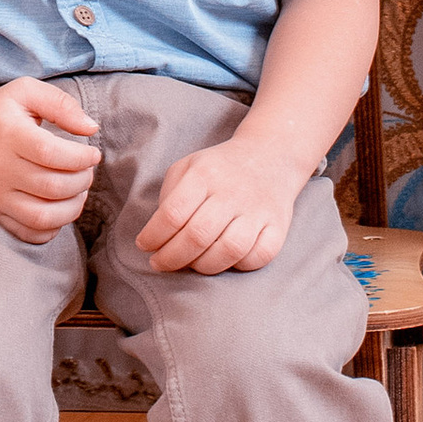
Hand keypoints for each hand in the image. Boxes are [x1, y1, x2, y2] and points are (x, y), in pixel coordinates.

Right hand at [0, 75, 100, 244]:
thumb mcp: (25, 92)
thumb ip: (61, 104)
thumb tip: (91, 128)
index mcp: (9, 135)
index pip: (52, 154)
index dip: (81, 158)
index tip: (93, 153)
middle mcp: (0, 168)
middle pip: (52, 187)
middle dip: (82, 181)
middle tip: (87, 171)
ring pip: (43, 216)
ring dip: (72, 208)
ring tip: (78, 192)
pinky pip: (27, 233)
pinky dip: (51, 228)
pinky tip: (59, 209)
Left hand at [136, 132, 305, 275]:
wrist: (270, 155)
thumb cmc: (219, 168)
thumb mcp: (188, 166)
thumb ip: (170, 195)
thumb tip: (158, 234)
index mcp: (204, 174)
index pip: (173, 213)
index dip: (153, 236)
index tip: (144, 246)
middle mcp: (232, 191)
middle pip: (197, 236)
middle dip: (171, 258)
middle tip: (160, 263)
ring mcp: (258, 210)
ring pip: (228, 251)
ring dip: (202, 266)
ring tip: (191, 263)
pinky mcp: (278, 226)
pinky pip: (258, 257)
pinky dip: (238, 265)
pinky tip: (224, 259)